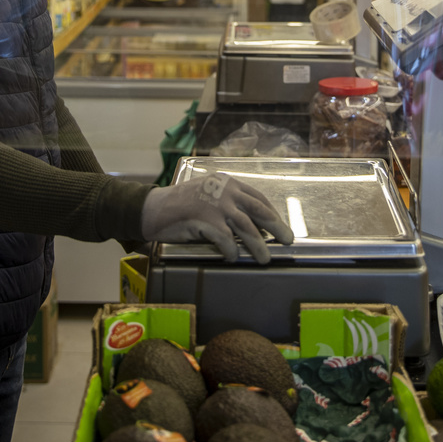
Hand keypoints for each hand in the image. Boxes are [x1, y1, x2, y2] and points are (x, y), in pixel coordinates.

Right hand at [141, 173, 293, 264]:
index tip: (279, 224)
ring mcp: (216, 206)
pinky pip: (226, 240)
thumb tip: (251, 224)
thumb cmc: (180, 204)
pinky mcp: (207, 221)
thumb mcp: (207, 193)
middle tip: (288, 239)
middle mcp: (225, 192)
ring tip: (265, 258)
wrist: (154, 208)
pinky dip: (231, 251)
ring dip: (258, 246)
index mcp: (227, 183)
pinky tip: (232, 258)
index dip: (271, 212)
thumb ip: (227, 203)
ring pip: (247, 229)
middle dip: (277, 227)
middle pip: (259, 211)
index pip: (257, 197)